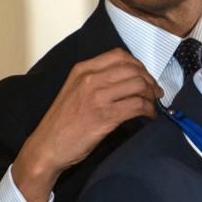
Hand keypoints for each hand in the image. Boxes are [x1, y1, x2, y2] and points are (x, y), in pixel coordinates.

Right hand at [13, 49, 161, 201]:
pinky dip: (149, 110)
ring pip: (139, 85)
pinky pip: (138, 106)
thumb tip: (127, 79)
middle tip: (155, 93)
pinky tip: (149, 116)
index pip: (119, 55)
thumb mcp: (74, 90)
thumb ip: (96, 79)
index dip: (138, 65)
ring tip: (151, 105)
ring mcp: (98, 97)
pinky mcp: (105, 116)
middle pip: (133, 69)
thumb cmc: (62, 122)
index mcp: (82, 69)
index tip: (145, 77)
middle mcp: (90, 79)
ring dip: (151, 96)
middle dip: (149, 81)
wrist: (46, 147)